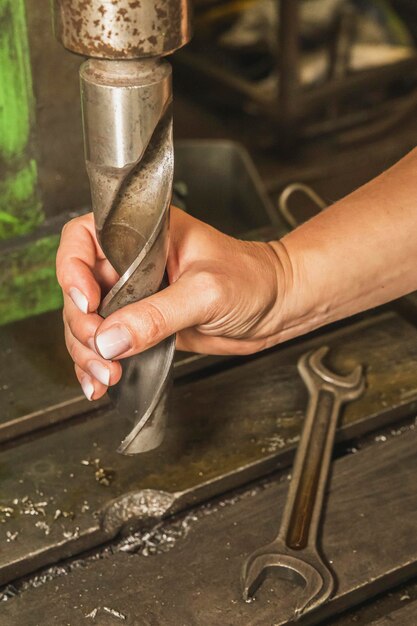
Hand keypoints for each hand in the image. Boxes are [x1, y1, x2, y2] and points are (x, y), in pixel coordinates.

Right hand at [56, 207, 288, 399]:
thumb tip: (111, 338)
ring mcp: (136, 296)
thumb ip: (158, 314)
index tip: (87, 302)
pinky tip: (99, 383)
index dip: (72, 269)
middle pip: (78, 289)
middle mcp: (132, 263)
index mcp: (143, 234)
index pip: (83, 239)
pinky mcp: (144, 325)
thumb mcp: (206, 291)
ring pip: (89, 322)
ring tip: (104, 376)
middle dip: (81, 325)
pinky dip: (98, 364)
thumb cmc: (253, 278)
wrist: (277, 307)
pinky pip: (109, 344)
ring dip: (86, 351)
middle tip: (101, 351)